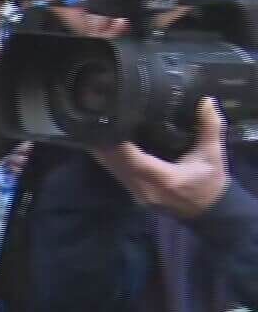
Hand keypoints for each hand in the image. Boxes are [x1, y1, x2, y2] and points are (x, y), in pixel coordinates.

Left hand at [94, 99, 230, 219]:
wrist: (209, 210)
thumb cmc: (210, 181)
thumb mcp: (213, 154)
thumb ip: (210, 127)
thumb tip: (206, 101)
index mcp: (164, 178)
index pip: (132, 159)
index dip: (118, 143)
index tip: (111, 122)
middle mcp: (145, 188)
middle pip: (115, 164)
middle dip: (105, 143)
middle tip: (98, 119)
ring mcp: (137, 194)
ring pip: (113, 170)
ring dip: (104, 151)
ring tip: (97, 128)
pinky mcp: (134, 195)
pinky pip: (117, 175)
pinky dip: (111, 160)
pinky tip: (105, 144)